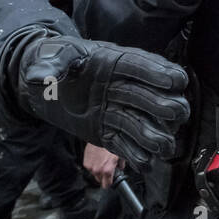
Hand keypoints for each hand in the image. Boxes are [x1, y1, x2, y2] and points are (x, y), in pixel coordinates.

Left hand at [12, 34, 189, 168]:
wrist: (42, 83)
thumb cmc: (51, 61)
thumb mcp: (51, 54)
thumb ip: (49, 65)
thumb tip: (40, 78)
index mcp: (114, 61)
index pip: (142, 65)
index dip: (160, 73)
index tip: (177, 81)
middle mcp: (123, 86)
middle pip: (153, 97)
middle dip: (165, 106)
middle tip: (174, 114)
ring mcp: (117, 109)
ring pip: (143, 124)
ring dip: (156, 136)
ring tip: (164, 147)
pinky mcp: (107, 130)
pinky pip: (124, 145)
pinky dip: (136, 155)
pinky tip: (145, 163)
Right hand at [83, 143, 119, 186]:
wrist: (100, 135)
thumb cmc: (110, 144)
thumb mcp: (121, 154)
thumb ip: (121, 164)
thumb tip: (120, 167)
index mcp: (107, 170)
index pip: (106, 185)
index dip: (109, 183)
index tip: (110, 182)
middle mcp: (97, 170)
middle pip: (100, 180)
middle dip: (104, 176)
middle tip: (108, 168)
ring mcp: (90, 167)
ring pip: (94, 174)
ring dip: (98, 170)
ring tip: (102, 161)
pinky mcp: (85, 162)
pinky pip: (90, 168)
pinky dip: (93, 165)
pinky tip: (97, 159)